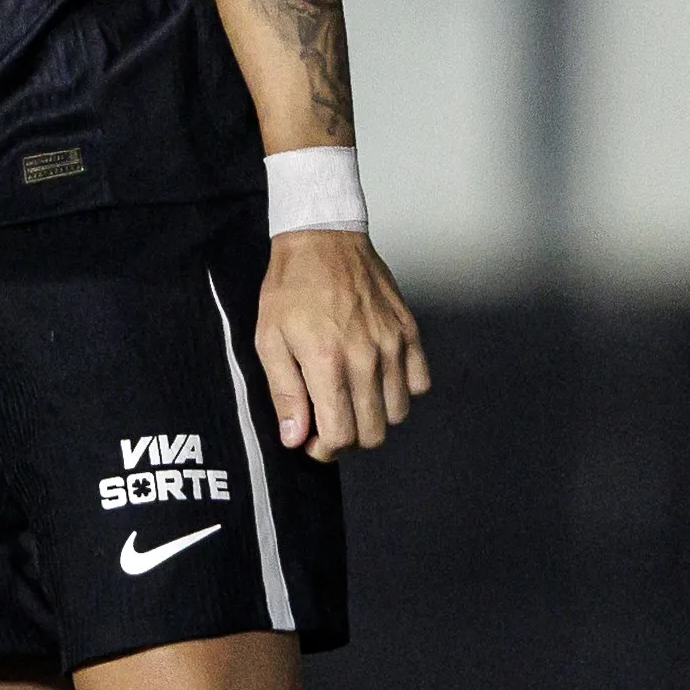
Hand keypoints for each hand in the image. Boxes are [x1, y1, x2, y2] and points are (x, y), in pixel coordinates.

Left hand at [257, 227, 426, 461]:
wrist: (323, 239)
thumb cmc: (290, 288)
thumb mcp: (269, 340)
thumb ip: (284, 393)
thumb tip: (295, 438)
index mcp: (327, 363)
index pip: (340, 435)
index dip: (324, 450)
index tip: (312, 442)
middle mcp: (366, 358)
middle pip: (373, 432)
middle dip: (349, 438)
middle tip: (330, 422)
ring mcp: (393, 344)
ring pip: (398, 413)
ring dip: (375, 416)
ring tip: (353, 400)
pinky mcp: (409, 331)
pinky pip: (419, 383)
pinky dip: (402, 390)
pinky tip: (378, 378)